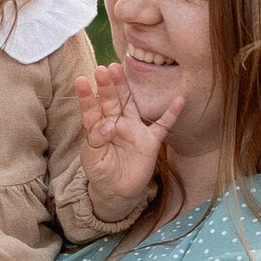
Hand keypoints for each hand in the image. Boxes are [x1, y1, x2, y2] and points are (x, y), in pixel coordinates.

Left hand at [75, 60, 179, 218]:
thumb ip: (96, 141)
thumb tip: (108, 126)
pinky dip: (172, 113)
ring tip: (121, 69)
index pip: (91, 109)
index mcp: (98, 127)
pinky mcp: (150, 140)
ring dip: (126, 88)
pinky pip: (163, 125)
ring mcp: (134, 129)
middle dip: (107, 85)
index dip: (86, 96)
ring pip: (130, 104)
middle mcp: (116, 123)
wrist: (118, 191)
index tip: (80, 81)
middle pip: (111, 101)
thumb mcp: (93, 160)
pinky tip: (180, 99)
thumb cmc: (101, 172)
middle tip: (103, 69)